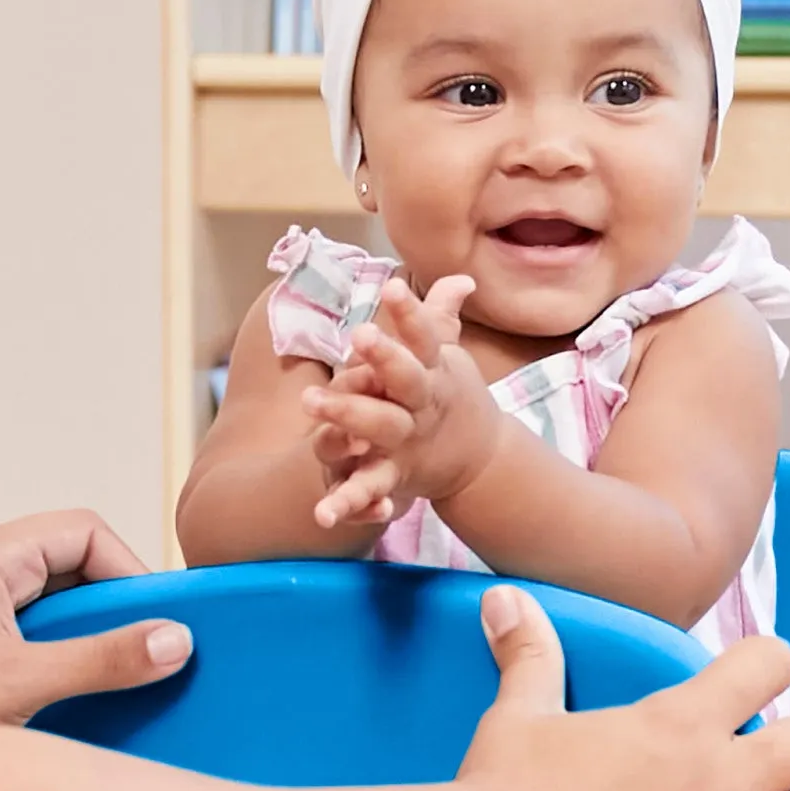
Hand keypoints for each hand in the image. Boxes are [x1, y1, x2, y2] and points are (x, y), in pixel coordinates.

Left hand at [0, 509, 191, 727]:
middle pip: (68, 564)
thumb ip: (102, 661)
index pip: (84, 531)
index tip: (153, 622)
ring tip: (100, 683)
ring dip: (78, 639)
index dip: (128, 571)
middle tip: (136, 655)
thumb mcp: (19, 684)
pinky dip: (48, 658)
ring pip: (45, 602)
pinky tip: (56, 702)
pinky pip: (19, 632)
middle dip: (108, 609)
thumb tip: (174, 643)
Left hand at [302, 272, 494, 536]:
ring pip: (380, 427)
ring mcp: (408, 440)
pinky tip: (322, 513)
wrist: (480, 458)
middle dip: (385, 358)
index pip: (424, 336)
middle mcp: (423, 404)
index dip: (410, 313)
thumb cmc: (449, 394)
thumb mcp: (448, 357)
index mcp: (434, 370)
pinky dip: (348, 503)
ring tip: (309, 400)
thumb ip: (441, 317)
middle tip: (356, 335)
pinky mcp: (395, 475)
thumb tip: (460, 277)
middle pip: (406, 379)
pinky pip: (369, 488)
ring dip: (348, 415)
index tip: (391, 288)